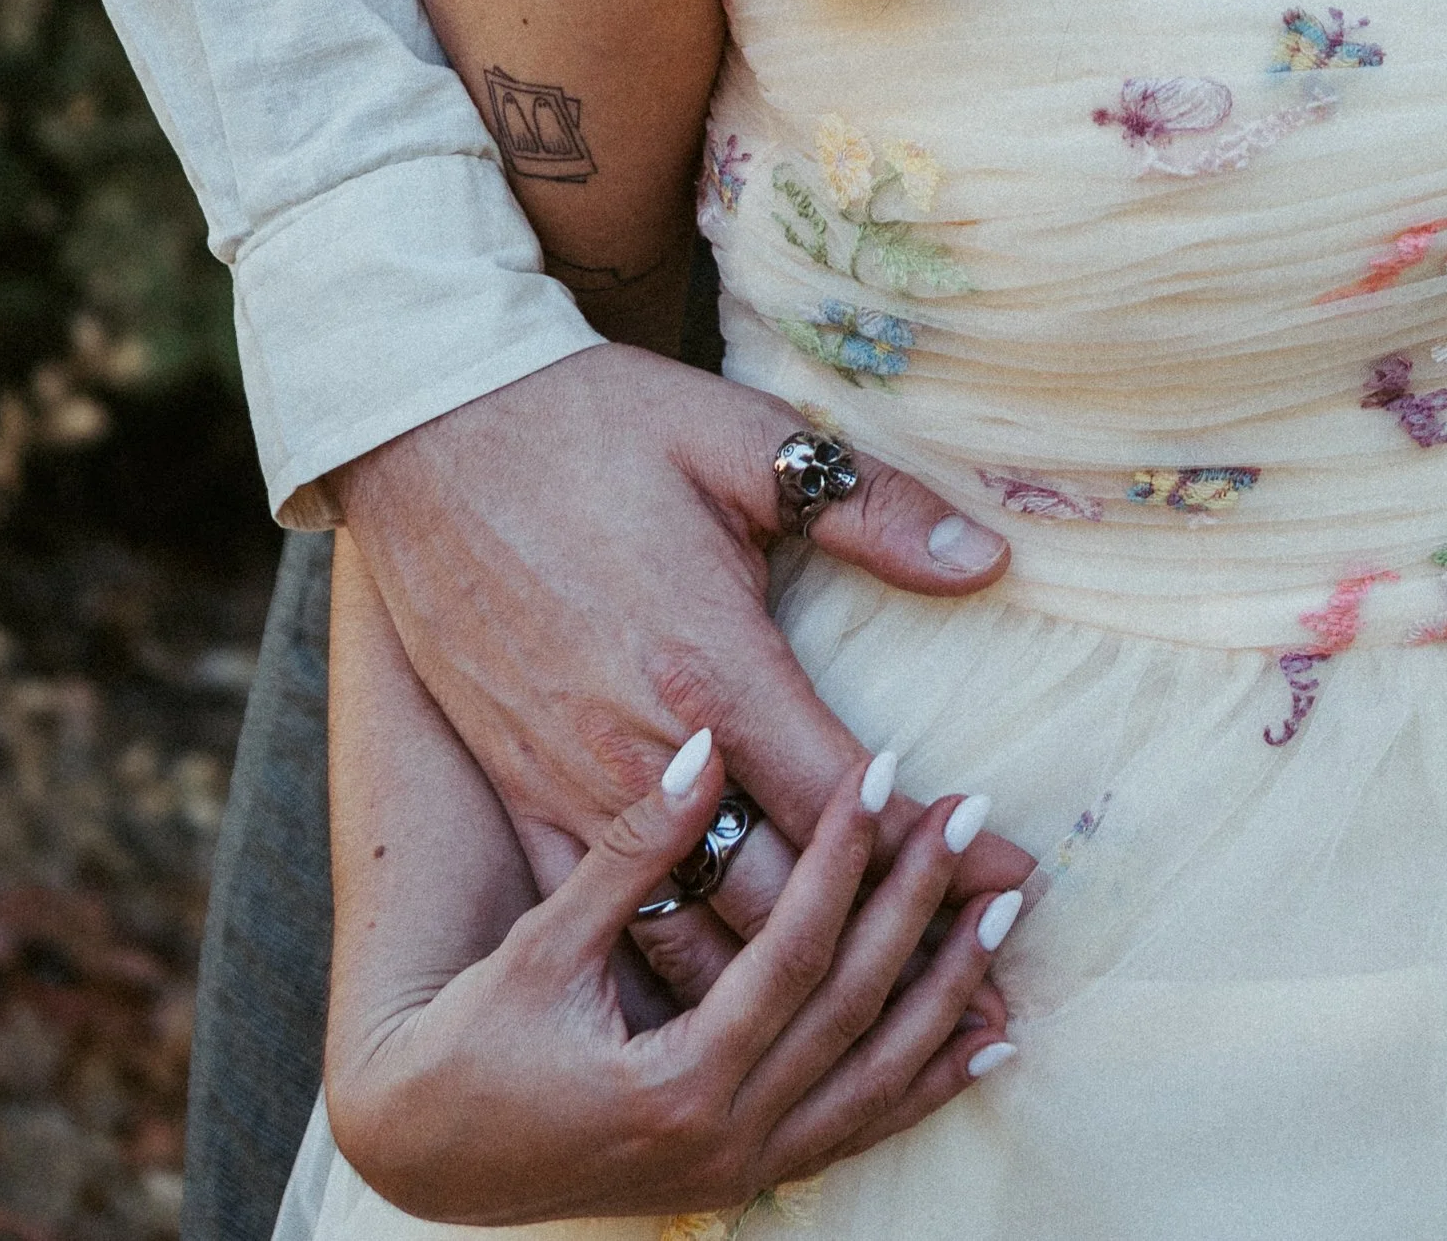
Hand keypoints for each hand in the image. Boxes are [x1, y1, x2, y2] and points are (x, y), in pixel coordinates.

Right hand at [330, 728, 1023, 1218]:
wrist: (429, 1153)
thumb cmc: (472, 1040)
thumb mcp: (543, 943)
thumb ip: (632, 850)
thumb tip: (706, 748)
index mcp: (672, 1081)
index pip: (794, 952)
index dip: (846, 856)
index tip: (891, 772)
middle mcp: (719, 1138)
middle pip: (853, 1010)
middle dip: (919, 909)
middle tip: (974, 819)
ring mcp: (737, 1168)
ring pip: (871, 1080)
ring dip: (945, 996)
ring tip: (1003, 915)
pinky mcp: (741, 1175)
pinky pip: (854, 1130)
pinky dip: (922, 1085)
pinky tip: (983, 1042)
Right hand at [333, 344, 1037, 987]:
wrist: (431, 430)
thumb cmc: (598, 424)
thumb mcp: (743, 441)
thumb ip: (870, 511)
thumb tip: (988, 562)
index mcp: (712, 666)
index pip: (846, 796)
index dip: (937, 849)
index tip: (1015, 875)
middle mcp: (642, 752)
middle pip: (776, 896)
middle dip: (878, 945)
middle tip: (972, 976)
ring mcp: (570, 784)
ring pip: (690, 932)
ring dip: (782, 986)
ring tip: (873, 1022)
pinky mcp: (515, 791)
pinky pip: (599, 919)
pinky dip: (669, 971)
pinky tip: (723, 1013)